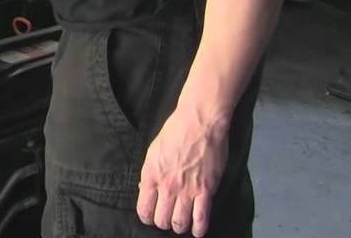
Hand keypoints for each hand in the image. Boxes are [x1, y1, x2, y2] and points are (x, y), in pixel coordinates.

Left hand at [137, 107, 229, 236]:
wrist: (199, 122)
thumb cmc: (175, 131)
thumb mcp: (153, 151)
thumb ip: (150, 173)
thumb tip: (145, 190)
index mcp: (150, 175)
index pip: (144, 209)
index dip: (148, 217)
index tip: (152, 216)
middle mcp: (167, 186)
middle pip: (162, 220)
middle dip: (164, 223)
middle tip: (168, 219)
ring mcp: (187, 190)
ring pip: (180, 223)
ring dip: (181, 227)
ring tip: (182, 224)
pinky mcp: (206, 190)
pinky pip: (202, 218)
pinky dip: (200, 229)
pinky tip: (198, 231)